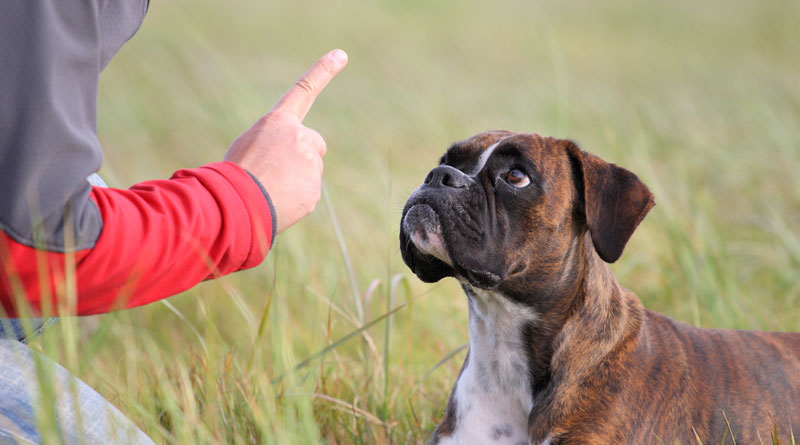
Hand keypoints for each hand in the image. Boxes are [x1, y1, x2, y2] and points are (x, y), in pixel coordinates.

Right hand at [224, 49, 347, 233]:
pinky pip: (308, 193)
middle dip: (304, 156)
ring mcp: (310, 164)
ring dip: (295, 179)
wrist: (234, 203)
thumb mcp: (248, 146)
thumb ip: (276, 143)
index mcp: (278, 122)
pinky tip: (277, 201)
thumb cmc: (234, 173)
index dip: (323, 71)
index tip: (341, 55)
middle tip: (277, 170)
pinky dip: (295, 198)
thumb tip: (290, 164)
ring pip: (311, 171)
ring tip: (270, 187)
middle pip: (314, 145)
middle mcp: (299, 137)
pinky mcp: (314, 189)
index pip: (304, 90)